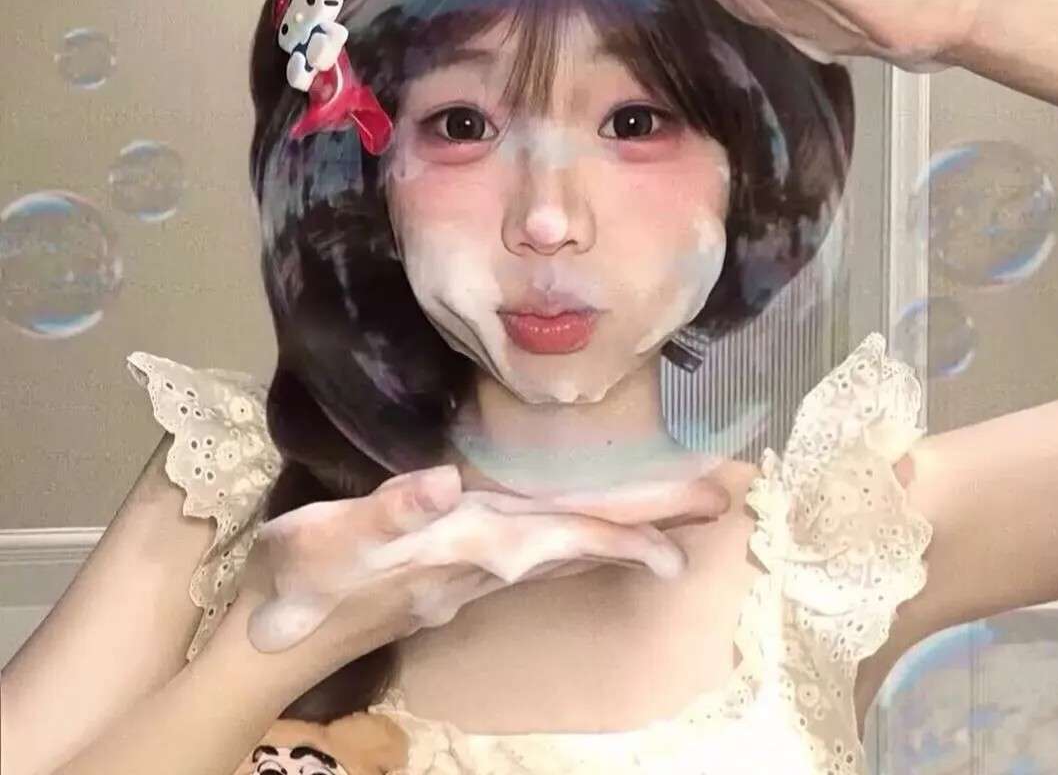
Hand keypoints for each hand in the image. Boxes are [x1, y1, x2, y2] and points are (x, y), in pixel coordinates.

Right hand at [242, 459, 729, 662]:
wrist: (284, 630)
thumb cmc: (305, 578)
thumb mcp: (329, 540)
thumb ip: (388, 511)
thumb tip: (444, 482)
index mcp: (473, 547)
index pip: (568, 535)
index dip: (630, 526)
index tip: (696, 514)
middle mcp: (491, 561)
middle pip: (586, 543)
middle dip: (650, 524)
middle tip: (719, 504)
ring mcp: (482, 570)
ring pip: (570, 550)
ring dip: (626, 533)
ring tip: (679, 519)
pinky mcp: (465, 569)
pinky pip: (544, 552)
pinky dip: (584, 540)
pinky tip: (598, 538)